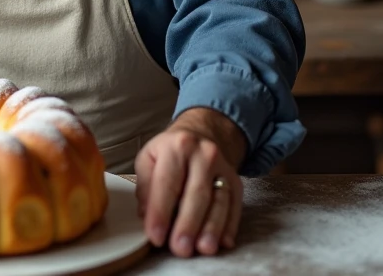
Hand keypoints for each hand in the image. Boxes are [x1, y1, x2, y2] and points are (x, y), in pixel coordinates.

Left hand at [134, 108, 245, 257]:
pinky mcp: (236, 181)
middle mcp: (203, 155)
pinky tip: (223, 242)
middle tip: (180, 248)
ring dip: (212, 228)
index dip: (160, 212)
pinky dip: (230, 225)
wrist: (201, 133)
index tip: (155, 236)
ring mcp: (223, 167)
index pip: (167, 183)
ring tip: (204, 248)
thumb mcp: (149, 158)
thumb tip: (146, 215)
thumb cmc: (169, 151)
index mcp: (177, 146)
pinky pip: (235, 205)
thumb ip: (145, 186)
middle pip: (197, 193)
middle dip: (188, 224)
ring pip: (219, 201)